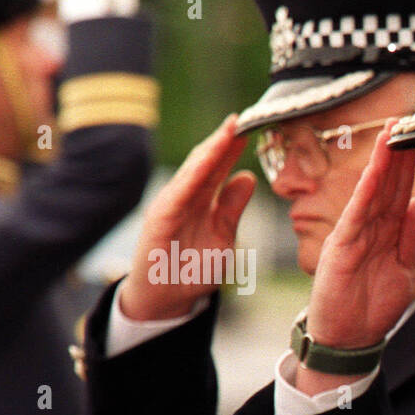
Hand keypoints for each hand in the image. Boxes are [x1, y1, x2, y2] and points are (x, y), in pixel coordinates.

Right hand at [118, 115, 255, 321]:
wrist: (166, 298)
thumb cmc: (193, 268)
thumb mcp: (223, 235)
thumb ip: (232, 207)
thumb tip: (247, 177)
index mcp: (202, 200)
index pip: (221, 167)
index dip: (235, 147)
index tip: (254, 126)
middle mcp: (186, 196)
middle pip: (208, 162)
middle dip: (225, 139)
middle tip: (244, 116)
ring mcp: (172, 205)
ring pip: (194, 171)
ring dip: (211, 149)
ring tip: (230, 129)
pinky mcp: (160, 218)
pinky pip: (179, 192)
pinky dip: (193, 175)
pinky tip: (207, 160)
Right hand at [304, 122, 414, 350]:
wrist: (348, 339)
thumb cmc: (372, 307)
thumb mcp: (402, 268)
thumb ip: (410, 239)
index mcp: (383, 233)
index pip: (399, 192)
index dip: (409, 166)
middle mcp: (368, 228)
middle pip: (386, 184)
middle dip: (397, 152)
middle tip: (408, 119)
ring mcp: (353, 234)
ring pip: (373, 191)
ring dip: (382, 161)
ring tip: (392, 132)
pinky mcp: (342, 247)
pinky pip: (358, 213)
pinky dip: (368, 189)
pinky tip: (377, 169)